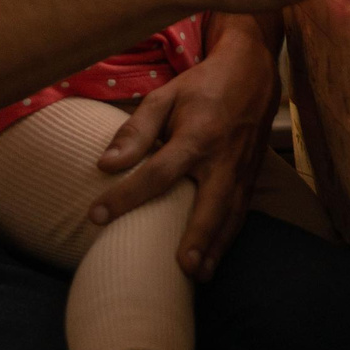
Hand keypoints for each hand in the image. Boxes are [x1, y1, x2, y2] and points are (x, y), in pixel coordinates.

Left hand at [89, 16, 278, 279]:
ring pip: (231, 216)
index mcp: (196, 135)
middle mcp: (223, 158)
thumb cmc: (201, 86)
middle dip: (198, 237)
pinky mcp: (251, 177)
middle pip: (210, 204)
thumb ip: (136, 130)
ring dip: (217, 248)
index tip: (96, 216)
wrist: (252, 72)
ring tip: (199, 277)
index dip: (126, 195)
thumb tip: (105, 164)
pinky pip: (240, 213)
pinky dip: (229, 239)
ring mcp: (242, 171)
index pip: (158, 172)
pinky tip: (214, 261)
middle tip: (182, 268)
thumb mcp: (165, 95)